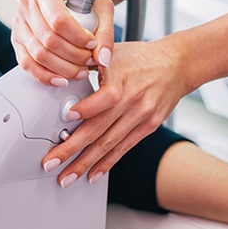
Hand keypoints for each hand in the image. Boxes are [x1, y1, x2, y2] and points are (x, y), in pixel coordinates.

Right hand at [11, 0, 115, 85]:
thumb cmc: (82, 0)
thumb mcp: (102, 8)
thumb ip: (106, 33)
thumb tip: (102, 59)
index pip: (59, 20)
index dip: (78, 38)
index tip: (92, 44)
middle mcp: (26, 3)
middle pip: (49, 40)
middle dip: (74, 56)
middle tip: (90, 62)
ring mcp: (18, 23)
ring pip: (39, 54)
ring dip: (63, 68)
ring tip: (81, 71)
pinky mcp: (16, 40)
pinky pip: (27, 64)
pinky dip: (45, 76)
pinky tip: (62, 80)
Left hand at [45, 38, 190, 186]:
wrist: (177, 64)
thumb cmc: (139, 57)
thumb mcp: (113, 52)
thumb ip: (89, 63)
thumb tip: (60, 75)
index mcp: (121, 77)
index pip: (103, 97)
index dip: (84, 109)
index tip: (64, 118)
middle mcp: (132, 99)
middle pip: (98, 128)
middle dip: (71, 149)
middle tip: (50, 163)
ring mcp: (141, 115)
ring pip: (109, 144)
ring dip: (85, 164)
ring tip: (66, 177)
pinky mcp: (148, 127)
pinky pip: (124, 148)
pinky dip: (107, 163)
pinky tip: (92, 174)